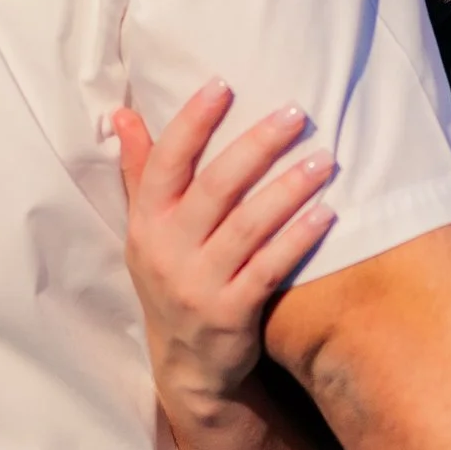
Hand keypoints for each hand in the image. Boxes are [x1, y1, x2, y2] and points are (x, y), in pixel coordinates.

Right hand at [108, 87, 337, 426]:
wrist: (186, 364)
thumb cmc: (171, 278)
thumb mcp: (146, 230)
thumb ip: (139, 172)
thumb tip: (123, 114)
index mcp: (145, 223)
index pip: (164, 163)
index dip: (191, 123)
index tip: (222, 85)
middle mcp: (166, 251)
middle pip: (214, 188)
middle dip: (256, 146)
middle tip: (295, 113)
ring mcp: (198, 285)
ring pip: (247, 227)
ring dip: (288, 189)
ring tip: (324, 159)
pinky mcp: (231, 315)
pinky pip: (269, 270)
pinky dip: (298, 240)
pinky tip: (327, 214)